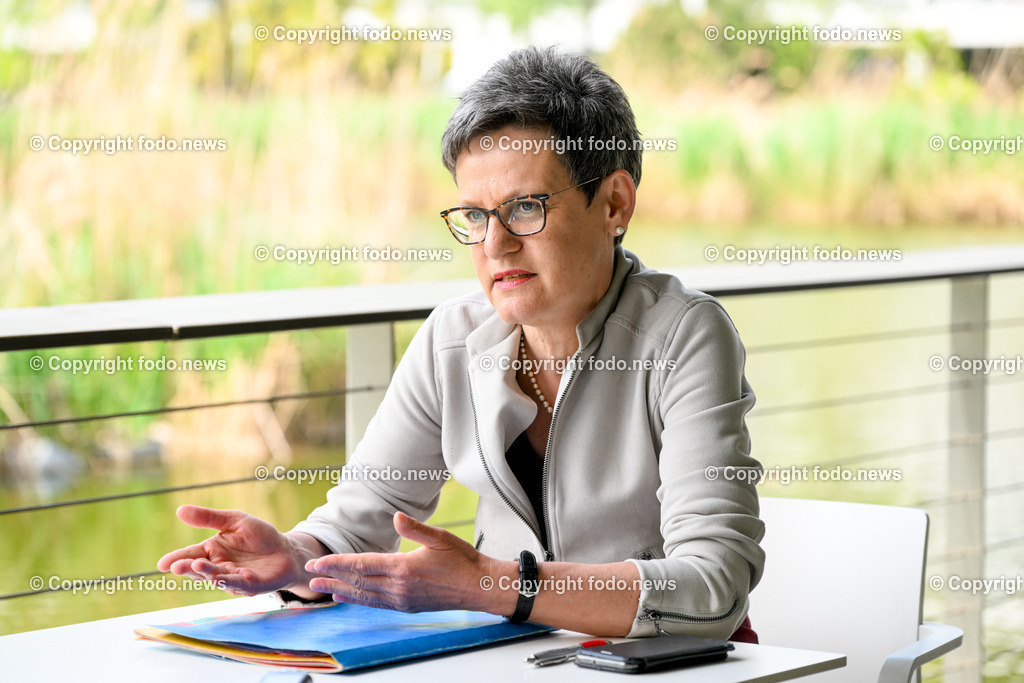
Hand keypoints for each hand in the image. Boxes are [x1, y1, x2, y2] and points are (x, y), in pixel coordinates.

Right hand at [157, 505, 322, 596]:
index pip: (190, 555)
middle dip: (187, 568)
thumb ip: (209, 518)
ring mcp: (234, 578)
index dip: (176, 559)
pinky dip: (230, 581)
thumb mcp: (234, 520)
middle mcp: (219, 567)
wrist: (286, 549)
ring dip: (207, 573)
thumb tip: (180, 510)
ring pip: (217, 578)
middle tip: (176, 567)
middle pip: (200, 569)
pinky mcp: (251, 586)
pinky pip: (239, 584)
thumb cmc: (259, 535)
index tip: (162, 564)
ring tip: (196, 566)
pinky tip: (221, 577)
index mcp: (212, 551)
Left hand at [305, 512, 512, 613]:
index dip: (337, 564)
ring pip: (363, 596)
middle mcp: (398, 588)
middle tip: (309, 576)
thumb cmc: (462, 560)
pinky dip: (357, 601)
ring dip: (340, 591)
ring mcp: (402, 600)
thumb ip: (415, 528)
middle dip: (331, 578)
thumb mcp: (440, 538)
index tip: (317, 562)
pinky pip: (375, 604)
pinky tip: (347, 598)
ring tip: (320, 589)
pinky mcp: (406, 606)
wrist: (479, 587)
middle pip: (357, 582)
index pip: (362, 565)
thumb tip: (395, 517)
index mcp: (403, 568)